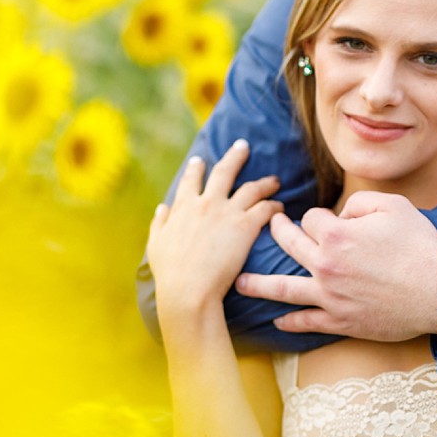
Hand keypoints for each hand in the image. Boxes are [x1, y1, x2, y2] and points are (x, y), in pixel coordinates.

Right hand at [147, 139, 282, 325]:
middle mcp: (206, 203)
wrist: (189, 290)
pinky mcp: (246, 226)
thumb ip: (160, 223)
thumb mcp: (156, 245)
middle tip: (244, 146)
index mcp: (183, 207)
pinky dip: (274, 206)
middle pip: (224, 171)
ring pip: (251, 188)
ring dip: (265, 182)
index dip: (196, 169)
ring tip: (274, 180)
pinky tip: (280, 207)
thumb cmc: (170, 273)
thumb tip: (163, 207)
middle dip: (236, 156)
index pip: (191, 180)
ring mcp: (227, 213)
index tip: (199, 160)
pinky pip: (266, 209)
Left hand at [236, 190, 436, 340]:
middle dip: (276, 232)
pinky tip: (277, 321)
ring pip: (282, 289)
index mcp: (335, 235)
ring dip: (258, 284)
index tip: (332, 220)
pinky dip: (289, 322)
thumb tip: (340, 214)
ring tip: (239, 283)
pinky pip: (307, 322)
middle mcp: (325, 265)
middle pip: (288, 245)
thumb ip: (358, 201)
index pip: (310, 218)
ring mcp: (330, 296)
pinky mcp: (340, 321)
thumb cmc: (419, 246)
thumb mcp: (393, 206)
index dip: (319, 215)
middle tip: (269, 228)